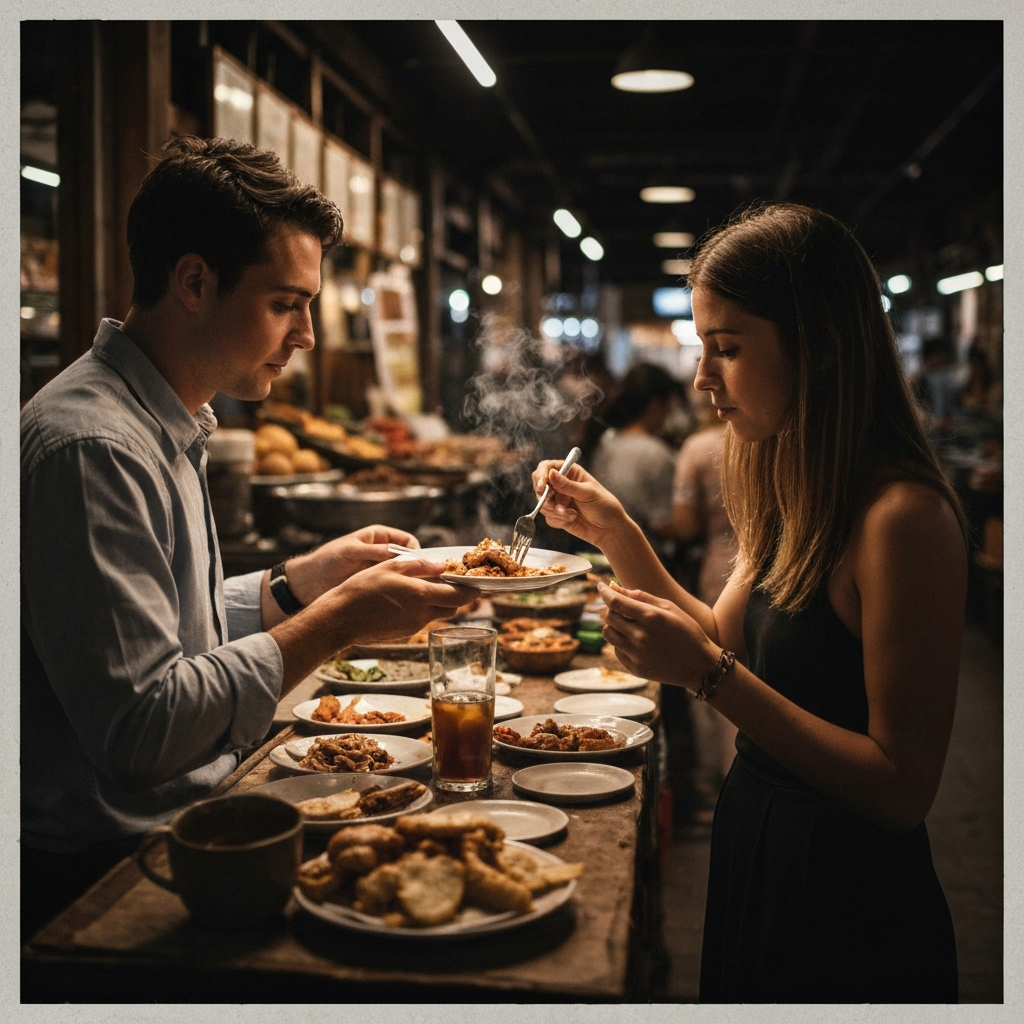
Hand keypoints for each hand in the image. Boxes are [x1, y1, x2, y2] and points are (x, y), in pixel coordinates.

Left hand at [286, 525, 419, 603]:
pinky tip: (403, 599)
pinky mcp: (376, 586)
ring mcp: (381, 570)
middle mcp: (383, 553)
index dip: (416, 551)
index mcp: (379, 537)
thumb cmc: (327, 560)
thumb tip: (394, 553)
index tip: (418, 564)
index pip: (407, 541)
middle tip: (424, 580)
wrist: (309, 582)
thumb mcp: (349, 551)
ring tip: (415, 592)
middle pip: (409, 558)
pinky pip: (394, 588)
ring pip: (404, 575)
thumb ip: (372, 551)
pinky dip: (400, 592)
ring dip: (410, 582)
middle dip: (417, 568)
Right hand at [328, 558, 477, 645]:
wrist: (340, 619)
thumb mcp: (390, 567)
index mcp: (421, 596)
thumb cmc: (361, 590)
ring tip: (425, 588)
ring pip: (436, 615)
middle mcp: (421, 615)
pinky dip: (421, 610)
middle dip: (456, 597)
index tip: (477, 584)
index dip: (471, 591)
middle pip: (452, 608)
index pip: (459, 596)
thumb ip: (420, 566)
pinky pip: (420, 621)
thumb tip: (442, 564)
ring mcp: (412, 627)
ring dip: (438, 603)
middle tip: (452, 583)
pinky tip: (405, 601)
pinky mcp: (403, 634)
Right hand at [529, 460, 627, 548]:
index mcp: (570, 473)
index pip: (547, 467)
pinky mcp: (557, 515)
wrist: (609, 529)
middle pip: (539, 485)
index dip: (541, 475)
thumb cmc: (604, 506)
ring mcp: (558, 500)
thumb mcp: (587, 493)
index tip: (542, 486)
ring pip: (543, 504)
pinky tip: (573, 519)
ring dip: (555, 511)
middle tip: (552, 504)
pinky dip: (559, 520)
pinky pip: (548, 517)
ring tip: (571, 514)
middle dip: (544, 497)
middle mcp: (561, 485)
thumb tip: (550, 474)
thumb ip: (568, 485)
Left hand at [598, 581, 719, 691]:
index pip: (615, 601)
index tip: (600, 586)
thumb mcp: (670, 608)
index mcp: (650, 617)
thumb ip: (642, 597)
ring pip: (608, 633)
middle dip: (608, 607)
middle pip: (608, 616)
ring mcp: (636, 654)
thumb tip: (616, 587)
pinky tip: (635, 640)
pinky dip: (620, 642)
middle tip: (616, 605)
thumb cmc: (687, 632)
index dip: (604, 592)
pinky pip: (616, 650)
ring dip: (612, 625)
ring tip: (625, 623)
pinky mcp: (634, 668)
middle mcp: (640, 636)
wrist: (700, 666)